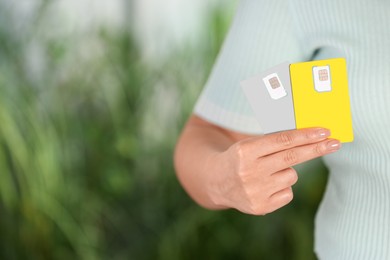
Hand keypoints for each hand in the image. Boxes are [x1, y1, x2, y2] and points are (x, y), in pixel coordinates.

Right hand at [206, 128, 339, 214]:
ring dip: (287, 171)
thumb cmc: (240, 159)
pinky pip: (288, 193)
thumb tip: (310, 138)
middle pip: (292, 158)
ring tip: (267, 172)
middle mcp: (249, 172)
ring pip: (291, 176)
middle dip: (316, 149)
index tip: (325, 131)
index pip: (282, 141)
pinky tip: (266, 186)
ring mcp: (255, 191)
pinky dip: (282, 188)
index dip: (305, 135)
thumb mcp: (249, 145)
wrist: (218, 182)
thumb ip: (274, 143)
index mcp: (245, 151)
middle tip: (335, 143)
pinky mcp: (261, 206)